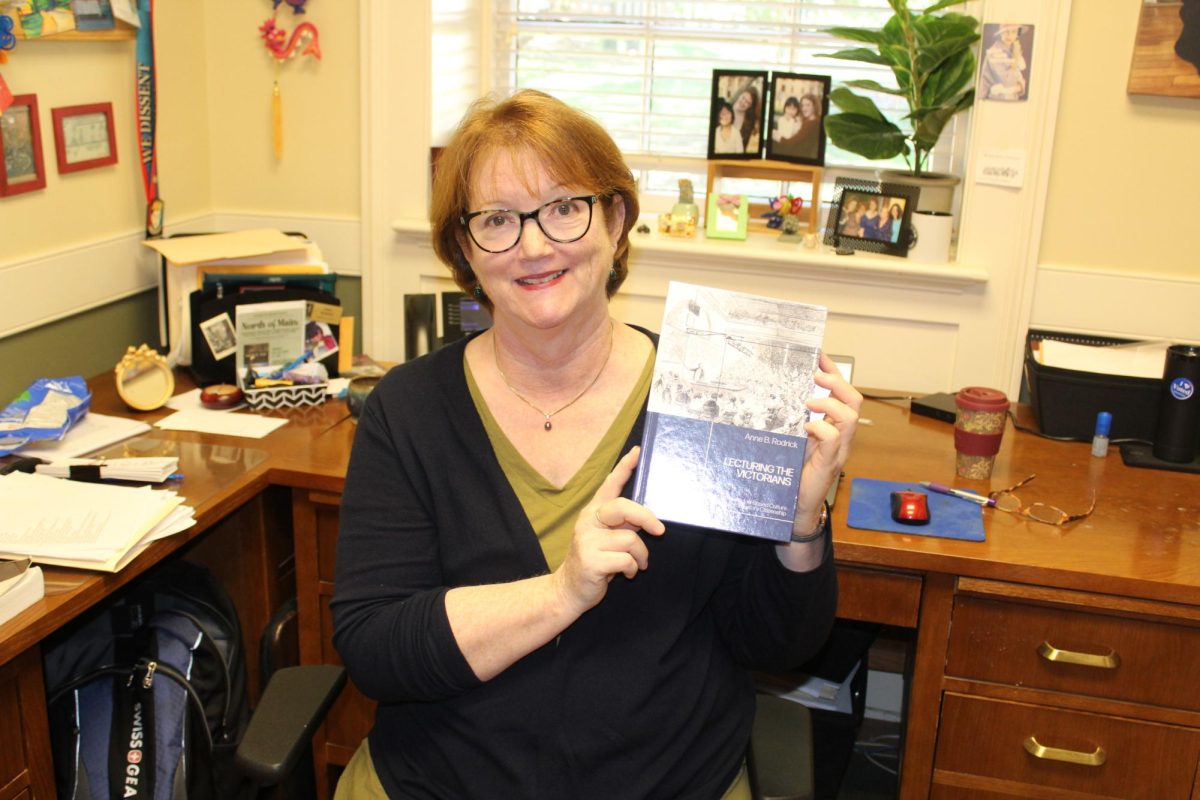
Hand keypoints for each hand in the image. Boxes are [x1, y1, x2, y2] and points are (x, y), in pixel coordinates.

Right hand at [553, 447, 665, 615]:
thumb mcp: (607, 537)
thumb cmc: (595, 560)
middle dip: (646, 519)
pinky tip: (627, 574)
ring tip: (637, 564)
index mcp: (593, 512)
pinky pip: (627, 560)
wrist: (569, 590)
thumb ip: (622, 524)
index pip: (610, 484)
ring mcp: (587, 541)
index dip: (624, 467)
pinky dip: (634, 569)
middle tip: (660, 531)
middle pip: (623, 508)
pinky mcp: (591, 561)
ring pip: (631, 539)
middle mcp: (588, 521)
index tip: (638, 450)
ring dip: (641, 556)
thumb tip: (648, 519)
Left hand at [794, 353, 862, 529]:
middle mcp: (840, 436)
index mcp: (832, 426)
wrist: (794, 506)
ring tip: (809, 401)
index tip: (819, 356)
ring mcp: (838, 449)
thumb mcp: (792, 438)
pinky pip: (834, 438)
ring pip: (850, 416)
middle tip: (816, 375)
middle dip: (837, 381)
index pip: (843, 393)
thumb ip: (791, 419)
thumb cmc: (792, 472)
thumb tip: (774, 393)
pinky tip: (806, 428)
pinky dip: (821, 427)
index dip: (834, 372)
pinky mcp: (829, 463)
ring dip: (829, 403)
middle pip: (854, 399)